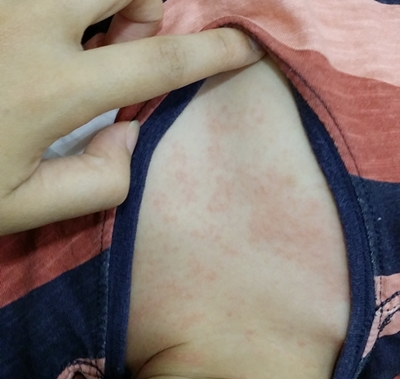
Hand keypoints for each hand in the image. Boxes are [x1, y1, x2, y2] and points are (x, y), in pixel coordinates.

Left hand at [0, 0, 263, 234]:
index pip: (156, 62)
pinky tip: (37, 34)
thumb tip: (128, 138)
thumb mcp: (24, 207)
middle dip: (143, 6)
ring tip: (72, 36)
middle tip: (117, 45)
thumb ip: (100, 182)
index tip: (246, 44)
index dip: (211, 52)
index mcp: (47, 89)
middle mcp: (22, 23)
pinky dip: (58, 9)